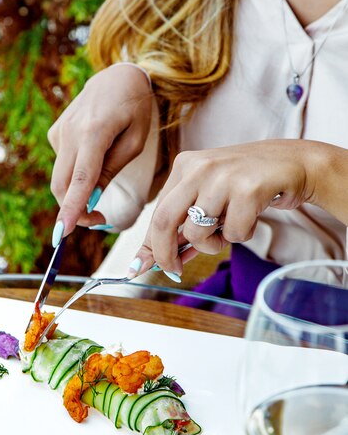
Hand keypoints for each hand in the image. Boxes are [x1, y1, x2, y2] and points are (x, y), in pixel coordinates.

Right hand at [48, 64, 152, 239]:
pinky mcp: (55, 132)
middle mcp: (70, 132)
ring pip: (60, 177)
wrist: (117, 75)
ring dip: (75, 193)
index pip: (80, 179)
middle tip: (98, 220)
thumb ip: (111, 170)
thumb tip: (90, 199)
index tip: (63, 232)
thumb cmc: (134, 109)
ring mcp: (60, 131)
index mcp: (94, 132)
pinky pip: (63, 164)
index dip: (71, 208)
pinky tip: (93, 158)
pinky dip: (75, 174)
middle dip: (73, 210)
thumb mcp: (134, 141)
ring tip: (99, 194)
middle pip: (62, 184)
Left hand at [130, 140, 315, 277]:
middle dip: (165, 254)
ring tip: (231, 225)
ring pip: (198, 233)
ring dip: (214, 243)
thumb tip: (159, 260)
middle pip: (165, 221)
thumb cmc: (247, 185)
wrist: (294, 163)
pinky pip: (233, 234)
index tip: (139, 266)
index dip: (149, 244)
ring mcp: (223, 177)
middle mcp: (199, 167)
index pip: (157, 212)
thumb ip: (186, 225)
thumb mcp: (210, 196)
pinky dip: (242, 234)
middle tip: (173, 270)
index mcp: (185, 166)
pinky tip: (252, 215)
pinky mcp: (248, 189)